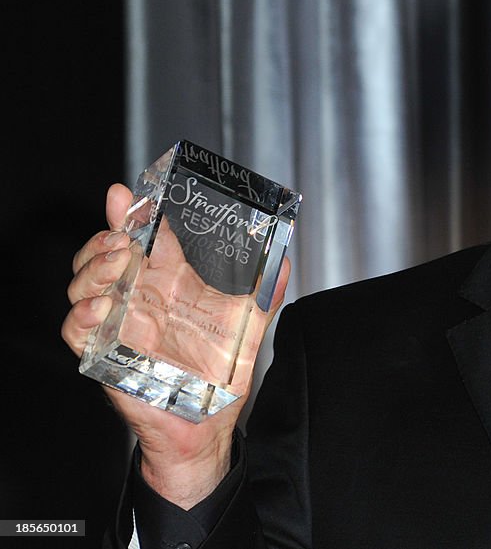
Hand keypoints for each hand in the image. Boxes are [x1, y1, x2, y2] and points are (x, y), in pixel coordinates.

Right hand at [63, 183, 290, 507]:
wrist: (207, 427)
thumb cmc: (220, 376)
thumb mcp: (248, 326)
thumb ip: (265, 292)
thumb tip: (284, 259)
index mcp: (168, 284)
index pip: (141, 239)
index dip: (128, 214)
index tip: (123, 193)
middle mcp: (139, 300)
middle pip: (102, 256)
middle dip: (104, 239)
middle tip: (123, 239)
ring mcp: (119, 326)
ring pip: (83, 286)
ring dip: (93, 270)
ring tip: (118, 266)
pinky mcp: (106, 357)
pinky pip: (76, 332)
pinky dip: (81, 316)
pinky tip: (100, 308)